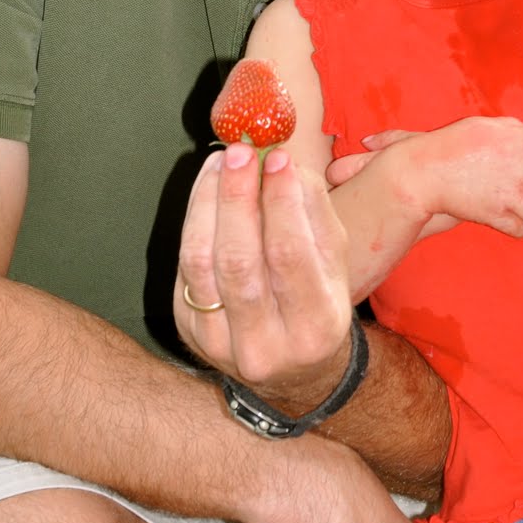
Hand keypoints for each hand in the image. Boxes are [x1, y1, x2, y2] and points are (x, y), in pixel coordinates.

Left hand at [175, 144, 352, 407]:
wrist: (292, 371)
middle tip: (239, 151)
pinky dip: (194, 222)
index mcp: (315, 328)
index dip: (281, 202)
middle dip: (236, 197)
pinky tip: (206, 190)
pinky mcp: (191, 333)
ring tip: (219, 162)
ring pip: (203, 264)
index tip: (276, 158)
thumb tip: (285, 165)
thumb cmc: (317, 302)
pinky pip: (187, 270)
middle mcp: (266, 345)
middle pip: (239, 261)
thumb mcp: (335, 265)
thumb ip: (315, 216)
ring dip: (208, 203)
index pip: (290, 256)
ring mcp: (222, 344)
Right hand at [334, 118, 522, 237]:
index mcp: (515, 139)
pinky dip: (519, 228)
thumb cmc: (448, 145)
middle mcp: (518, 167)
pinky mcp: (496, 216)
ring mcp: (508, 194)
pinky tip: (516, 225)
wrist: (422, 173)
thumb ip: (508, 129)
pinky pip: (519, 229)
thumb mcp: (481, 127)